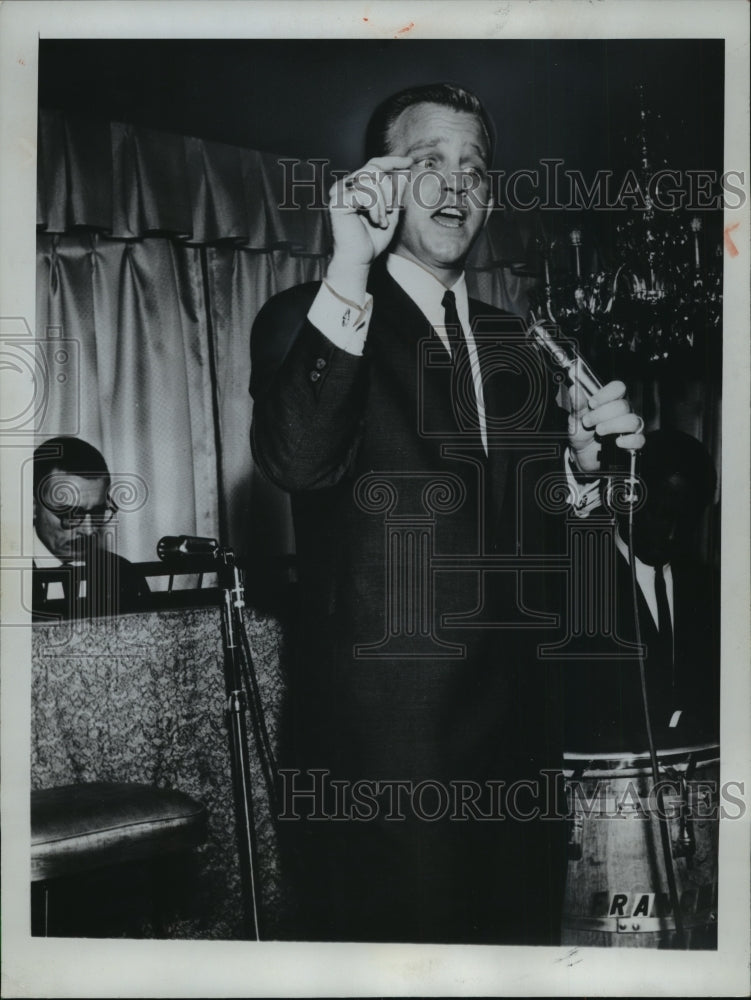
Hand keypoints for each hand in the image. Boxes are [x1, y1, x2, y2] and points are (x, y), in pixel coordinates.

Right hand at [325, 156, 411, 301]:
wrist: (360, 259)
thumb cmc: (372, 240)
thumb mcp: (390, 213)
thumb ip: (396, 193)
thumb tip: (405, 172)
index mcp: (354, 186)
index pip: (373, 164)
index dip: (392, 161)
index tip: (409, 163)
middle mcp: (344, 186)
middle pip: (373, 169)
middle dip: (389, 189)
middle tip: (391, 209)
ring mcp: (338, 193)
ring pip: (370, 181)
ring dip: (383, 202)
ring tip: (383, 221)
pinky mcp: (337, 203)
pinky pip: (365, 194)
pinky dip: (376, 208)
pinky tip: (376, 222)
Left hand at [567, 376, 644, 474]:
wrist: (581, 453)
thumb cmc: (581, 432)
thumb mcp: (575, 418)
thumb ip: (577, 405)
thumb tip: (573, 389)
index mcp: (611, 400)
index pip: (618, 388)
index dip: (606, 394)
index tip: (592, 404)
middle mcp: (624, 411)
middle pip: (623, 406)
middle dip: (602, 414)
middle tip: (587, 422)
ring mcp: (629, 427)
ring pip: (631, 421)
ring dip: (613, 426)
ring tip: (598, 432)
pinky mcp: (631, 443)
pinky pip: (639, 439)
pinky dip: (629, 441)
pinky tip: (617, 442)